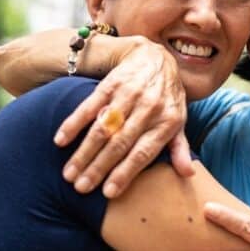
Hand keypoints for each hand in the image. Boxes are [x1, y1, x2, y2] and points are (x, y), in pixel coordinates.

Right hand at [54, 36, 193, 196]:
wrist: (156, 57)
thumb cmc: (168, 97)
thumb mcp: (179, 120)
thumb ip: (180, 148)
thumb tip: (188, 173)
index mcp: (166, 121)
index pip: (143, 153)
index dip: (125, 173)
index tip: (108, 193)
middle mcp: (148, 108)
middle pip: (119, 143)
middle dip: (98, 168)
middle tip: (80, 188)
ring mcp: (129, 95)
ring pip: (103, 128)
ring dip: (83, 152)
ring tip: (68, 173)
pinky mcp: (111, 84)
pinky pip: (89, 106)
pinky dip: (73, 123)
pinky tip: (61, 140)